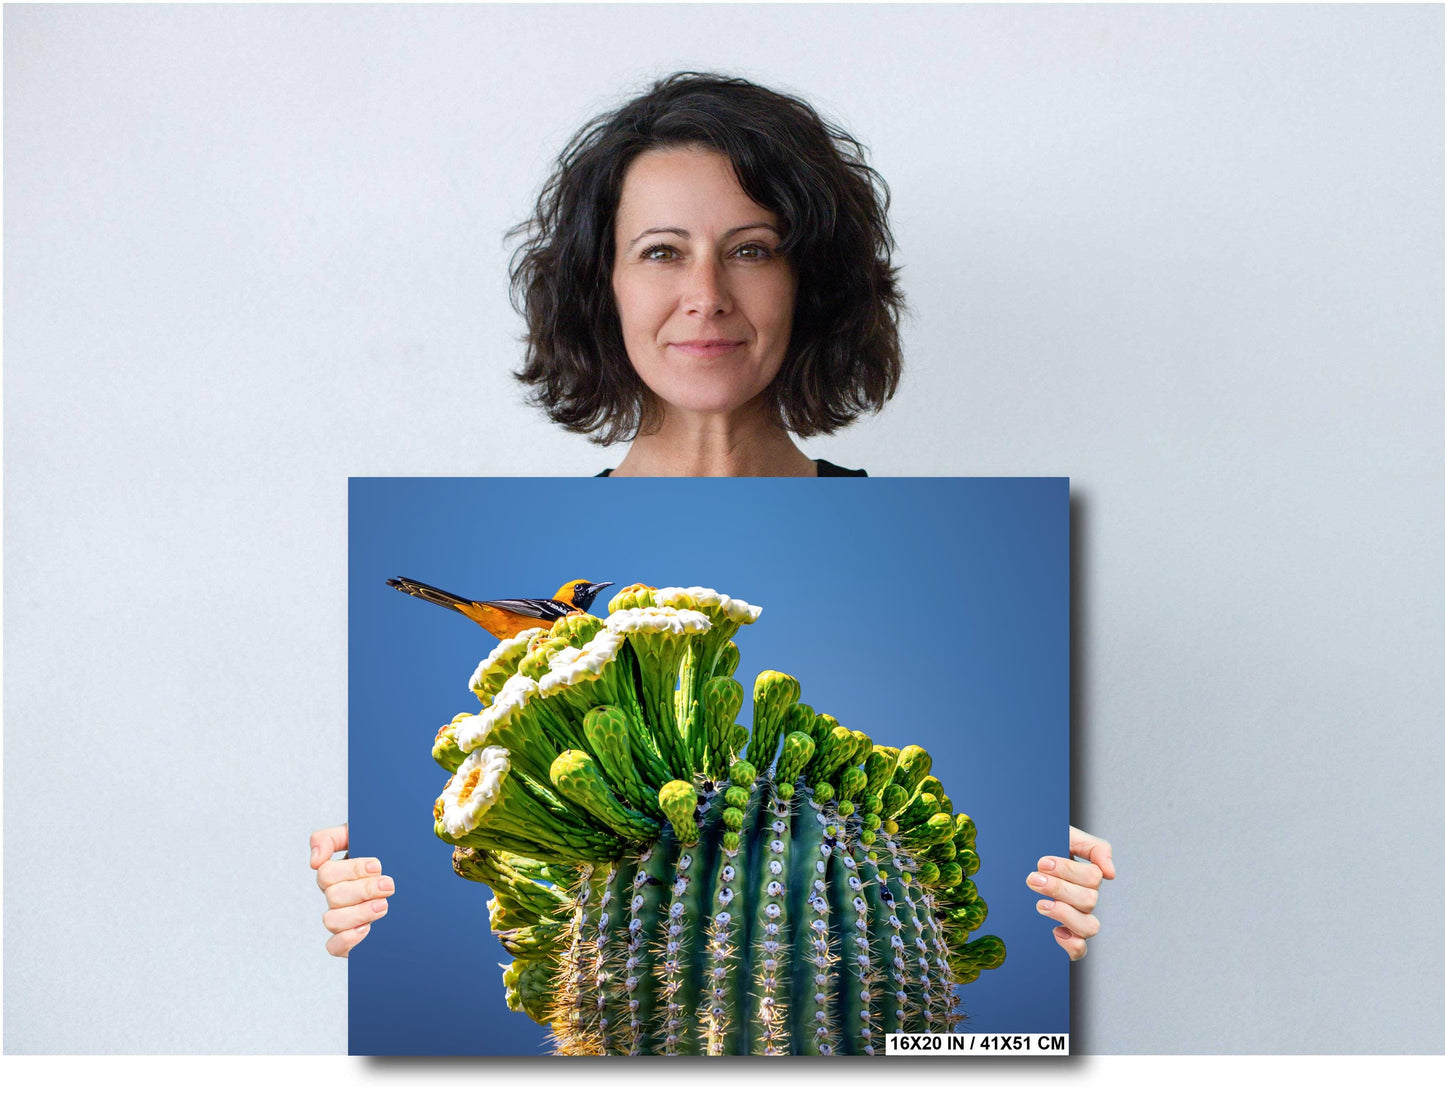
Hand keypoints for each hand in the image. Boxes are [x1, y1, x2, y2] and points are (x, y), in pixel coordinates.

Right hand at [310, 823, 394, 957]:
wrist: (415, 881)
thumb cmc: (387, 855)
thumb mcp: (363, 836)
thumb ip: (331, 838)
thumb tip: (314, 860)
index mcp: (337, 873)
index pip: (326, 873)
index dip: (352, 870)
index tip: (377, 865)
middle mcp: (336, 896)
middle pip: (333, 896)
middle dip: (364, 890)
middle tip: (389, 885)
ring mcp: (342, 919)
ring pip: (331, 921)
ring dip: (359, 913)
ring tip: (384, 906)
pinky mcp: (349, 941)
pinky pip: (333, 947)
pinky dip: (347, 939)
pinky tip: (367, 929)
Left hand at [1028, 826, 1114, 960]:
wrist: (1014, 857)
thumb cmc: (1040, 847)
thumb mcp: (1065, 836)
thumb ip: (1094, 847)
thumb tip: (1111, 873)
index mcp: (1086, 875)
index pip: (1093, 877)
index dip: (1069, 871)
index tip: (1042, 862)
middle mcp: (1084, 898)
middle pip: (1089, 900)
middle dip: (1058, 888)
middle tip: (1033, 879)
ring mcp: (1076, 918)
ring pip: (1090, 926)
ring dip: (1065, 914)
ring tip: (1040, 904)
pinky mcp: (1065, 936)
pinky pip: (1080, 950)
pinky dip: (1072, 944)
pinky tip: (1055, 931)